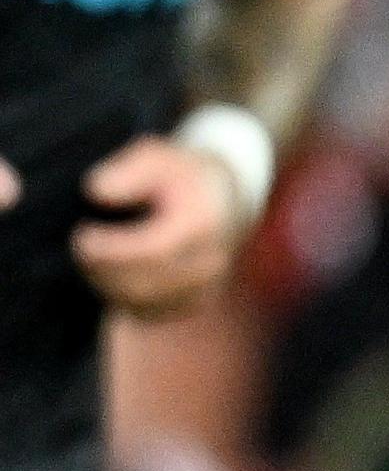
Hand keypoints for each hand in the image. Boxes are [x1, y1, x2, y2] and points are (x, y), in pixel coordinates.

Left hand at [73, 136, 244, 317]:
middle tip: (81, 248)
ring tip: (93, 258)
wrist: (225, 201)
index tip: (82, 235)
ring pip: (144, 300)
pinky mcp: (194, 302)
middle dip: (103, 269)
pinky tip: (109, 274)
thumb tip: (98, 191)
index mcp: (205, 222)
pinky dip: (121, 297)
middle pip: (146, 281)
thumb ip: (130, 170)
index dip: (112, 249)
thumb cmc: (183, 177)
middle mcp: (212, 259)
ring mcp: (206, 285)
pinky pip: (149, 312)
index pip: (155, 250)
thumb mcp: (159, 158)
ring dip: (108, 284)